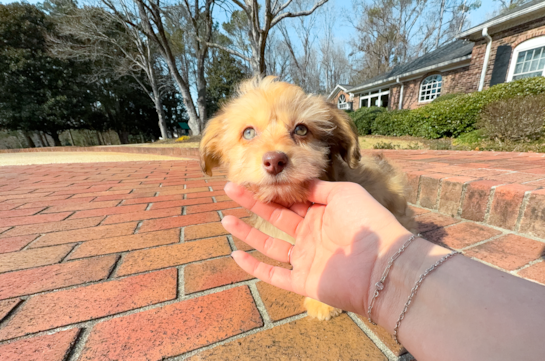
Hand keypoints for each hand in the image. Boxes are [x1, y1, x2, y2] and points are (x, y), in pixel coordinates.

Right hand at [222, 179, 412, 316]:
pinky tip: (236, 255)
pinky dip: (254, 267)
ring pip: (269, 244)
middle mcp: (310, 234)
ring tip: (225, 219)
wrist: (382, 264)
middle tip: (230, 189)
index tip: (252, 177)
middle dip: (252, 203)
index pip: (289, 200)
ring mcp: (306, 258)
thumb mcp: (344, 193)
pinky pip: (274, 275)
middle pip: (274, 217)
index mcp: (321, 213)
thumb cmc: (367, 222)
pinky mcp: (303, 281)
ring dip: (247, 233)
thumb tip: (299, 181)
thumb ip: (319, 187)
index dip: (270, 190)